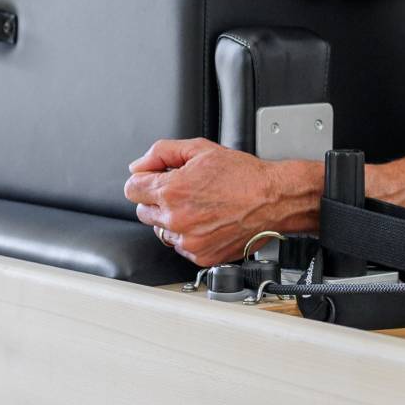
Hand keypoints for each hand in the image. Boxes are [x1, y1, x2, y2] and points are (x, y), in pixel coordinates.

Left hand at [124, 138, 285, 266]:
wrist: (273, 199)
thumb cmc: (243, 175)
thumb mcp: (201, 149)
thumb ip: (162, 152)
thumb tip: (139, 165)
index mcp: (172, 191)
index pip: (132, 189)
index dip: (144, 180)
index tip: (154, 179)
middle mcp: (176, 219)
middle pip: (143, 211)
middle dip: (157, 199)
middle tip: (182, 191)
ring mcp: (188, 240)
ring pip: (160, 231)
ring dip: (172, 219)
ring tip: (198, 206)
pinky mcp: (201, 256)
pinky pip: (180, 246)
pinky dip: (189, 235)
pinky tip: (206, 221)